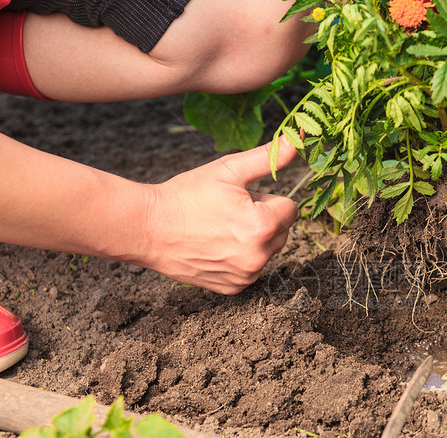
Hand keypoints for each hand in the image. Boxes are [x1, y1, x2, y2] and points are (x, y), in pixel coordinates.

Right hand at [139, 137, 298, 293]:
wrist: (148, 228)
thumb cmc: (187, 195)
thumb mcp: (229, 170)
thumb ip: (269, 157)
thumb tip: (298, 140)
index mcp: (264, 226)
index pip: (290, 208)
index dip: (267, 198)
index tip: (241, 198)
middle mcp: (259, 257)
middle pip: (282, 232)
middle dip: (263, 219)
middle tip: (229, 212)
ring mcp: (246, 276)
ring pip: (268, 251)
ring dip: (254, 240)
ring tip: (220, 229)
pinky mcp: (233, 288)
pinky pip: (251, 269)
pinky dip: (240, 259)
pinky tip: (215, 247)